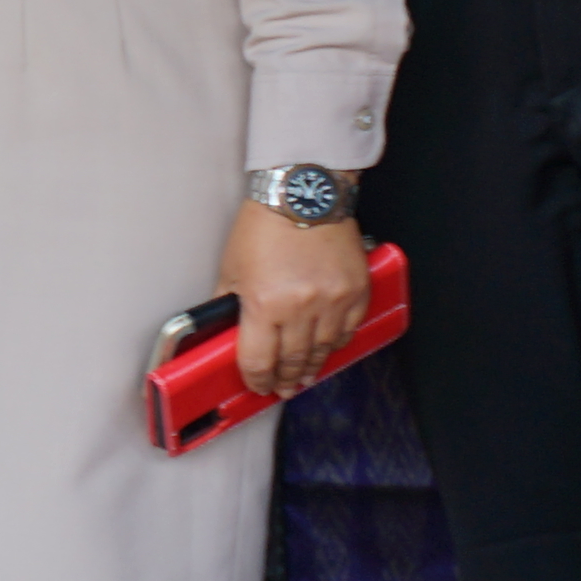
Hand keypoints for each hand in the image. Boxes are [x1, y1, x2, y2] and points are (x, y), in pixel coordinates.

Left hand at [222, 200, 369, 404]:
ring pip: (324, 350)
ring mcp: (333, 300)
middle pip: (294, 361)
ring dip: (313, 366)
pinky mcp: (356, 290)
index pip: (259, 361)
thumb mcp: (232, 268)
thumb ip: (229, 304)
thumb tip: (224, 331)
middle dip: (286, 380)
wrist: (302, 193)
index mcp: (265, 304)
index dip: (257, 380)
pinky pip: (349, 329)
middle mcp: (301, 307)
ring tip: (305, 375)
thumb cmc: (265, 225)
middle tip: (283, 388)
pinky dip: (337, 341)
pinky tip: (328, 347)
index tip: (257, 385)